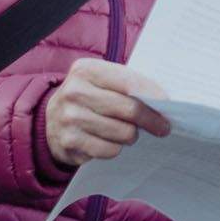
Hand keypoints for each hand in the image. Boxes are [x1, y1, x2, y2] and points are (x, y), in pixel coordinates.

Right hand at [42, 58, 170, 166]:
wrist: (51, 120)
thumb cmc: (89, 98)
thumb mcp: (101, 81)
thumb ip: (128, 85)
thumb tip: (163, 103)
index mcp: (85, 69)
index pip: (129, 82)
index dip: (153, 95)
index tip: (168, 105)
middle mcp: (74, 91)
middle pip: (129, 109)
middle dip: (151, 120)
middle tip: (163, 127)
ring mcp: (69, 118)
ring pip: (123, 133)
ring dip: (130, 135)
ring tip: (126, 131)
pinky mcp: (69, 141)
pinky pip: (109, 150)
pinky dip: (115, 148)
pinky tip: (108, 141)